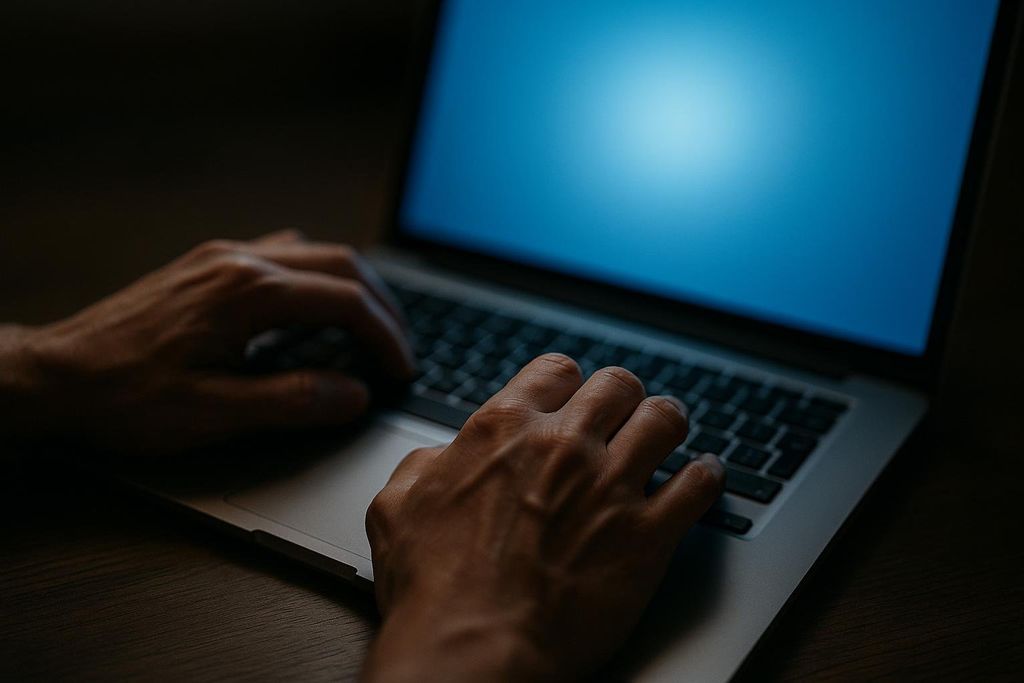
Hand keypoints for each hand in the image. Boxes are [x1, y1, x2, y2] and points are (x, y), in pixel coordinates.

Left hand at [0, 230, 414, 453]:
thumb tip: (355, 395)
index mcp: (248, 292)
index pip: (347, 301)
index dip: (385, 337)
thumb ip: (294, 401)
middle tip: (399, 348)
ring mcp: (221, 258)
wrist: (54, 376)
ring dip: (352, 286)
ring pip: (313, 253)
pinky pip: (279, 254)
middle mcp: (239, 261)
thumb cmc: (124, 397)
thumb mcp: (214, 414)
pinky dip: (314, 277)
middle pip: (341, 264)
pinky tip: (312, 305)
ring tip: (370, 326)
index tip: (401, 370)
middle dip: (382, 306)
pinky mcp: (206, 266)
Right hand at [364, 354, 724, 680]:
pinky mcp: (648, 535)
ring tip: (667, 433)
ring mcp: (612, 486)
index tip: (573, 397)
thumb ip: (425, 464)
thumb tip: (443, 455)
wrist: (473, 651)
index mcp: (505, 428)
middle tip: (623, 413)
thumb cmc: (432, 589)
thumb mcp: (397, 506)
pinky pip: (700, 484)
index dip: (567, 383)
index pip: (557, 370)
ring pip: (665, 419)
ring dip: (667, 423)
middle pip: (618, 384)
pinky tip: (701, 476)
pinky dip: (705, 475)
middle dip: (621, 396)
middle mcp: (564, 445)